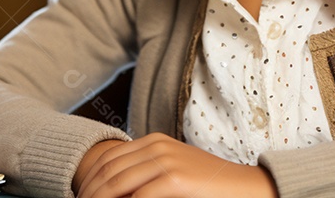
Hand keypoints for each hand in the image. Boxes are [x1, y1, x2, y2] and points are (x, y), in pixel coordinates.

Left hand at [74, 133, 277, 197]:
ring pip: (116, 185)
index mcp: (153, 141)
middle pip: (107, 172)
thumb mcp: (173, 172)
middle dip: (89, 194)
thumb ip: (145, 174)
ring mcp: (166, 161)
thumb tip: (112, 191)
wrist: (246, 188)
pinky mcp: (175, 180)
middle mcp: (156, 146)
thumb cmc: (208, 187)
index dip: (88, 182)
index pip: (107, 160)